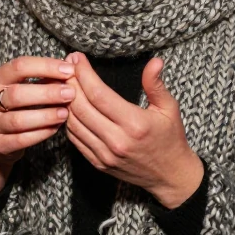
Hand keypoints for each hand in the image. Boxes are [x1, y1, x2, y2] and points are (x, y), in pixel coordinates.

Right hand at [0, 56, 75, 194]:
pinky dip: (41, 133)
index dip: (46, 66)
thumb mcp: (26, 87)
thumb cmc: (17, 107)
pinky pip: (21, 139)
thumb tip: (71, 68)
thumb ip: (45, 78)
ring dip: (45, 115)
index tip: (69, 70)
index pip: (19, 66)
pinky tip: (56, 128)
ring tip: (65, 113)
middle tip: (70, 93)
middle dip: (47, 93)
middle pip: (17, 94)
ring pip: (18, 119)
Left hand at [65, 53, 203, 208]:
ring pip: (73, 123)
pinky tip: (69, 106)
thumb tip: (154, 61)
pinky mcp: (98, 163)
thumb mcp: (169, 109)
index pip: (99, 94)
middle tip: (66, 66)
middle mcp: (117, 140)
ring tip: (64, 83)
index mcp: (134, 124)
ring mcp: (105, 154)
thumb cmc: (171, 139)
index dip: (84, 74)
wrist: (171, 176)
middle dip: (70, 83)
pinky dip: (68, 120)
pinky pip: (75, 139)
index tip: (77, 58)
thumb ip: (156, 85)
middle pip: (81, 107)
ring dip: (65, 101)